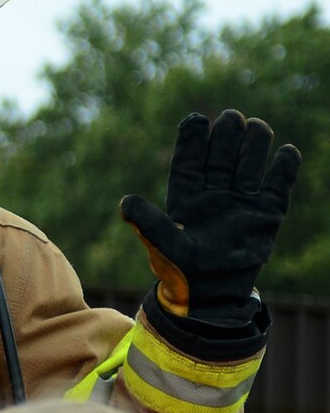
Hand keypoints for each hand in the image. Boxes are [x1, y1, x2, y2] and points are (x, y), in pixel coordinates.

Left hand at [120, 109, 298, 321]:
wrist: (211, 295)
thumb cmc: (180, 271)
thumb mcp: (163, 246)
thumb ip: (148, 223)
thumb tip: (125, 202)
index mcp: (186, 197)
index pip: (190, 161)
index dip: (193, 140)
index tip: (196, 119)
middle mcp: (214, 194)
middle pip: (222, 156)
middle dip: (226, 135)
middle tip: (231, 117)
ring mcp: (241, 202)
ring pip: (249, 164)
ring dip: (253, 146)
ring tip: (256, 127)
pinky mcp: (267, 214)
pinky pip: (278, 186)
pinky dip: (283, 170)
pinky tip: (287, 152)